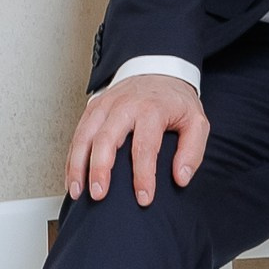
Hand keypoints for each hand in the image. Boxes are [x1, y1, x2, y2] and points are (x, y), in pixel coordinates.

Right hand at [65, 75, 210, 206]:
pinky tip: (72, 178)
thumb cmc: (175, 101)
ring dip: (78, 166)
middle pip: (106, 139)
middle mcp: (124, 105)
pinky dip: (72, 158)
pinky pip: (77, 134)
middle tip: (99, 195)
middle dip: (100, 169)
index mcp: (151, 109)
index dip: (143, 175)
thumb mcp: (196, 122)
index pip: (145, 147)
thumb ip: (192, 151)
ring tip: (77, 192)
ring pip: (84, 136)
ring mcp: (105, 105)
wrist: (159, 70)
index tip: (143, 198)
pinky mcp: (93, 107)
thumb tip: (181, 178)